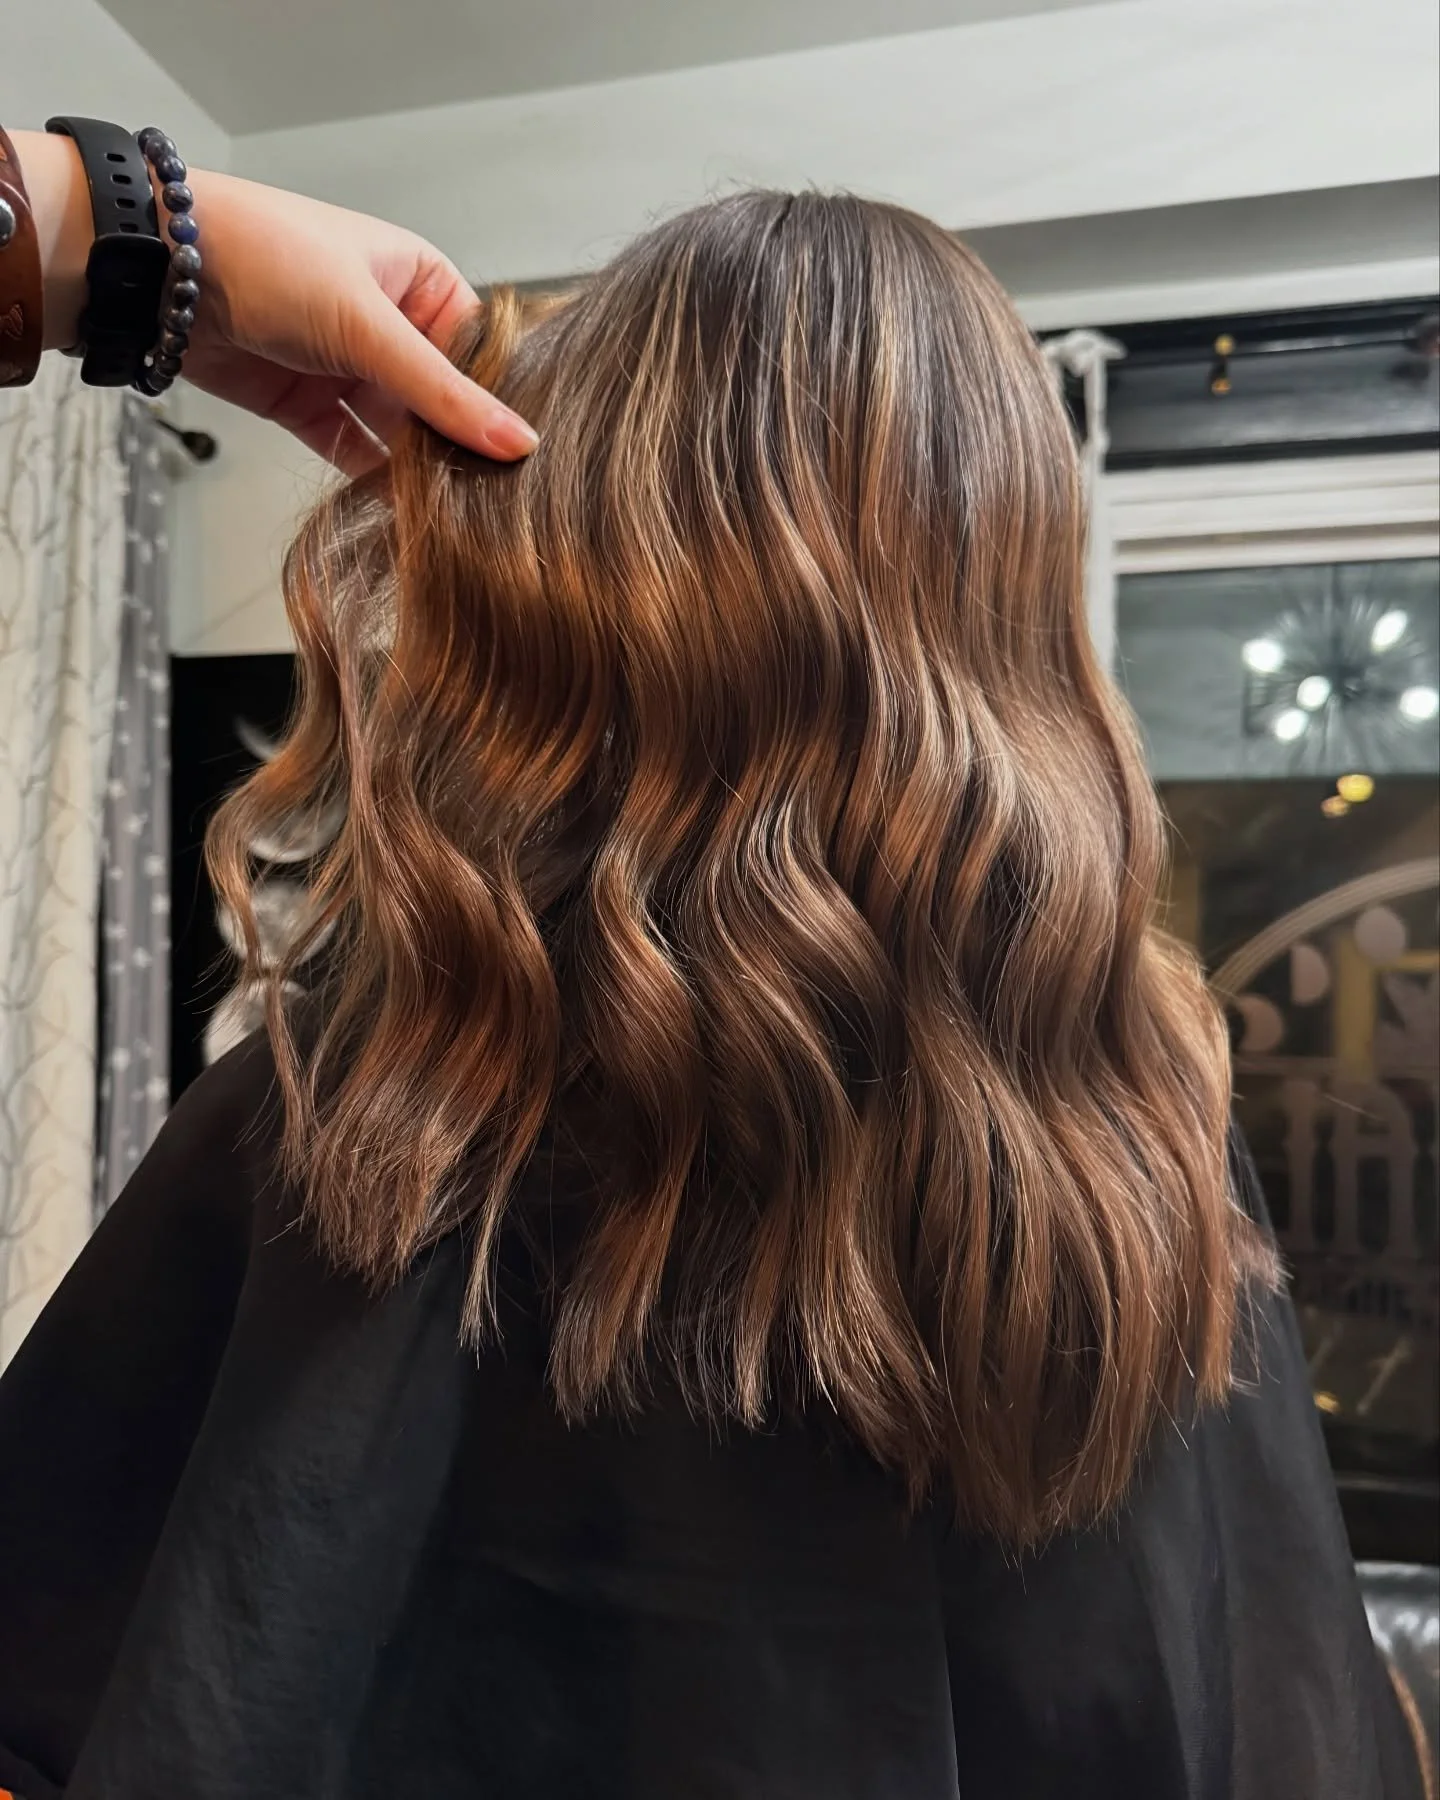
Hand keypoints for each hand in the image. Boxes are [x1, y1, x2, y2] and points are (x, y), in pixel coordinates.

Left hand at [20, 130, 536, 470]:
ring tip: (459, 516)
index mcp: (421, 282)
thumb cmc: (267, 257)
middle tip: (498, 499)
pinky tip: (406, 516)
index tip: (530, 457)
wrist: (161, 273)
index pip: (482, 354)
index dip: (501, 403)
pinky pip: (358, 453)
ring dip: (421, 470)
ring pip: (401, 431)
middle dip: (460, 445)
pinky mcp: (310, 407)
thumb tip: (518, 442)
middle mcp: (390, 326)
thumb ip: (441, 393)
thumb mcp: (368, 326)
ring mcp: (349, 369)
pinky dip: (376, 484)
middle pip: (442, 400)